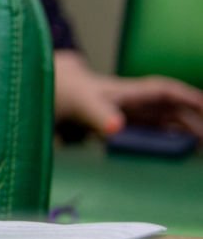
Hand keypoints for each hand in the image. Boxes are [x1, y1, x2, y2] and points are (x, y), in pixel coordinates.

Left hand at [53, 49, 202, 138]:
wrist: (52, 92)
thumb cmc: (69, 94)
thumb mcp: (84, 105)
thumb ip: (99, 115)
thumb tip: (116, 128)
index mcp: (130, 92)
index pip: (166, 91)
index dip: (188, 97)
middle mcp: (136, 100)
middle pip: (173, 108)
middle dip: (195, 118)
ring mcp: (132, 110)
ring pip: (168, 118)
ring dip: (187, 129)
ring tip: (202, 146)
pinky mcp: (125, 122)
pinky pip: (156, 128)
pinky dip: (172, 136)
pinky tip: (183, 146)